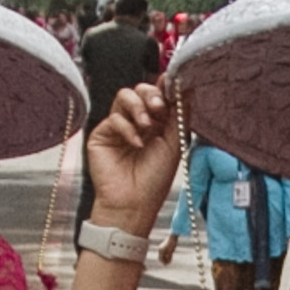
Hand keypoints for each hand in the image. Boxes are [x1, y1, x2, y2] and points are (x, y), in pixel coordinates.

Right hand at [83, 82, 180, 236]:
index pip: (159, 94)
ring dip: (138, 107)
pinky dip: (126, 128)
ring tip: (147, 126)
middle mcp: (137, 121)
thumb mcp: (175, 144)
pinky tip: (136, 144)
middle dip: (151, 95)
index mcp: (157, 122)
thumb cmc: (154, 180)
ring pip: (124, 96)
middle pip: (140, 89)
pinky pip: (113, 117)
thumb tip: (187, 85)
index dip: (165, 88)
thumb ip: (179, 114)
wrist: (133, 204)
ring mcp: (118, 126)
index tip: (173, 86)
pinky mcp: (102, 133)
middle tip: (159, 107)